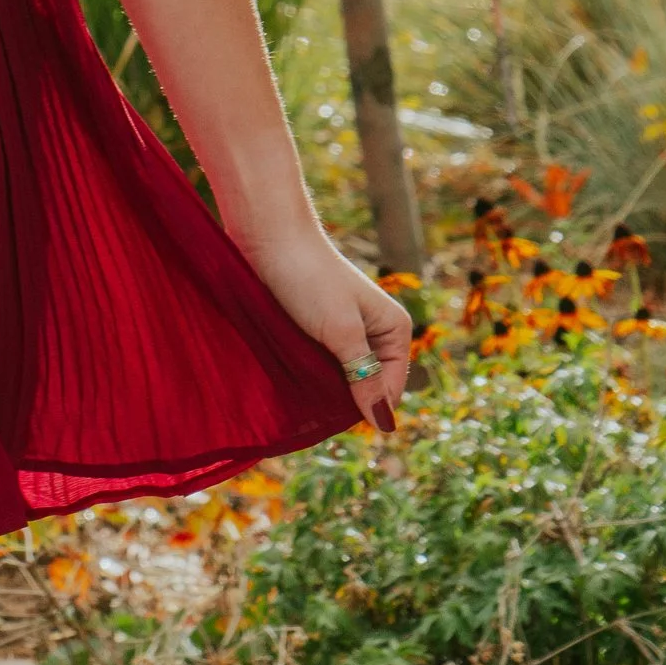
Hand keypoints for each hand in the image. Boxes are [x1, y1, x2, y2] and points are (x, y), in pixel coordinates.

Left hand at [236, 220, 412, 435]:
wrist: (270, 237)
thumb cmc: (310, 278)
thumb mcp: (341, 332)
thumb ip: (364, 378)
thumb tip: (386, 426)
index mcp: (396, 330)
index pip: (389, 391)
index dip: (364, 406)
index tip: (330, 404)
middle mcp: (376, 333)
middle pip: (366, 386)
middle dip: (343, 396)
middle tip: (312, 387)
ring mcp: (348, 332)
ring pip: (342, 378)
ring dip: (323, 384)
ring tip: (300, 376)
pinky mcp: (321, 330)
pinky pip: (322, 365)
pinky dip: (310, 372)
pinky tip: (293, 371)